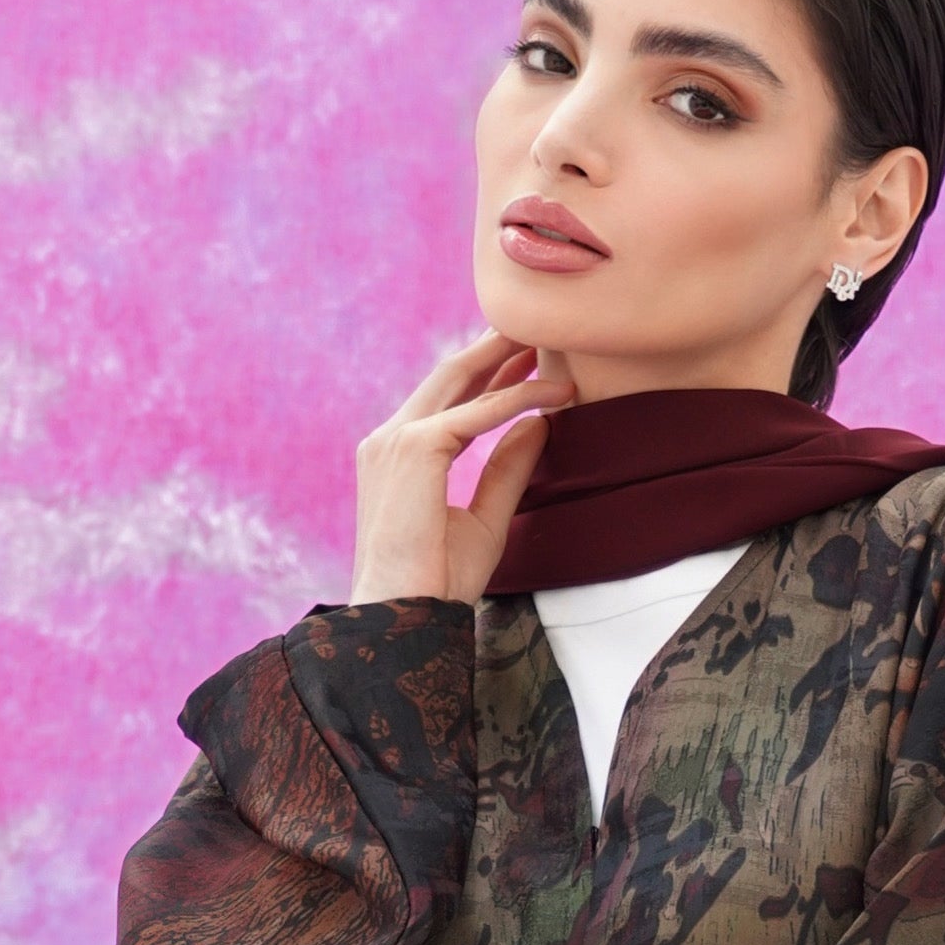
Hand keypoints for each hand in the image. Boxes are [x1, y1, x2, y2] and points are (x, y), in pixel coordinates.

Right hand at [350, 332, 575, 604]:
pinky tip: (555, 393)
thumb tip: (537, 426)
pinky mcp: (413, 450)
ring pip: (458, 382)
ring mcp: (395, 440)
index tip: (528, 360)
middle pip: (448, 377)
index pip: (446, 402)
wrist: (404, 617)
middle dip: (494, 348)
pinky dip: (515, 400)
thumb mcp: (485, 517)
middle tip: (539, 327)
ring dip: (506, 357)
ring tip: (548, 338)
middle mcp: (389, 440)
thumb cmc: (436, 582)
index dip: (489, 377)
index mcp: (397, 456)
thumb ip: (507, 469)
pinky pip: (473, 414)